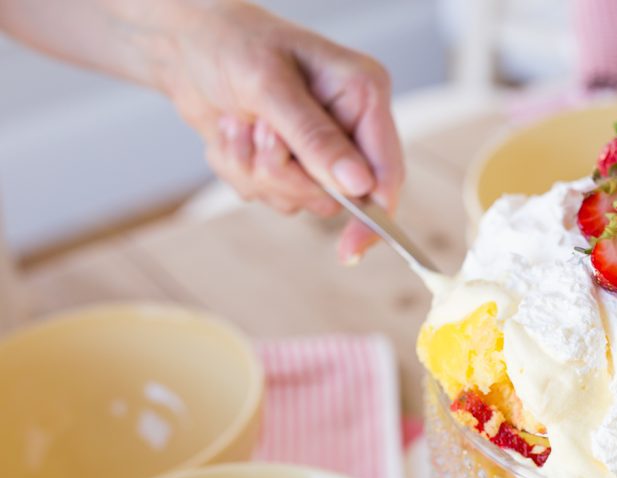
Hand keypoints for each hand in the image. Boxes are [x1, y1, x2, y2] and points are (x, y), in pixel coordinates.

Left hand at [154, 3, 403, 260]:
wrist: (185, 46)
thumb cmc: (232, 44)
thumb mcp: (270, 86)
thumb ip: (315, 137)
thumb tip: (357, 187)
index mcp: (363, 94)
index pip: (387, 171)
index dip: (375, 216)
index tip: (350, 250)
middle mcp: (350, 125)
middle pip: (338, 196)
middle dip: (286, 174)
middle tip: (258, 132)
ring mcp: (321, 149)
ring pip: (301, 200)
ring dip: (256, 171)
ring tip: (237, 124)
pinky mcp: (291, 164)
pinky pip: (272, 196)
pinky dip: (240, 170)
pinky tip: (230, 133)